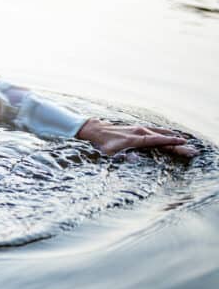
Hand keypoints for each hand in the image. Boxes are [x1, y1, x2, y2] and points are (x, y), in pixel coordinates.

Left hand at [76, 118, 198, 157]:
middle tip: (191, 149)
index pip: (157, 140)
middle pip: (162, 138)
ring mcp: (139, 129)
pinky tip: (171, 134)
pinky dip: (164, 133)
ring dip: (172, 137)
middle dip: (177, 144)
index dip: (170, 142)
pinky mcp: (138, 129)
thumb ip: (122, 157)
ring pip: (160, 133)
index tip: (183, 143)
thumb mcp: (110, 154)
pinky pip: (154, 131)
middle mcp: (140, 132)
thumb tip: (133, 159)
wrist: (97, 130)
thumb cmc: (103, 144)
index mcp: (135, 138)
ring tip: (185, 143)